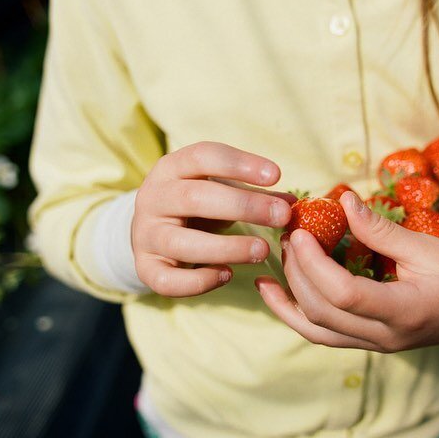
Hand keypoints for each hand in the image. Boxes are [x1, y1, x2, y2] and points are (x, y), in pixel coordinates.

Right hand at [133, 142, 293, 296]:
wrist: (150, 230)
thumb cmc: (196, 205)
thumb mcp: (221, 189)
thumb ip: (255, 194)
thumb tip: (293, 204)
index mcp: (172, 168)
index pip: (203, 157)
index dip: (240, 164)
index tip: (276, 175)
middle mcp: (153, 198)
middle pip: (195, 198)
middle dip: (243, 207)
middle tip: (281, 216)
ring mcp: (146, 234)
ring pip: (182, 242)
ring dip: (227, 247)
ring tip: (263, 250)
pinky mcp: (145, 268)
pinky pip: (168, 280)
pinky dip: (200, 281)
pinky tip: (228, 275)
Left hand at [256, 192, 438, 351]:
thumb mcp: (430, 247)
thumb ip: (381, 230)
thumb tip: (342, 200)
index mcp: (405, 312)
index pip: (345, 294)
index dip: (314, 263)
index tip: (299, 231)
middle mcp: (386, 337)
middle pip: (323, 312)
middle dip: (297, 273)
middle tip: (286, 235)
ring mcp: (377, 344)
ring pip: (316, 331)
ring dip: (289, 298)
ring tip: (273, 263)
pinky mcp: (372, 342)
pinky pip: (325, 334)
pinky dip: (298, 314)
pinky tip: (277, 292)